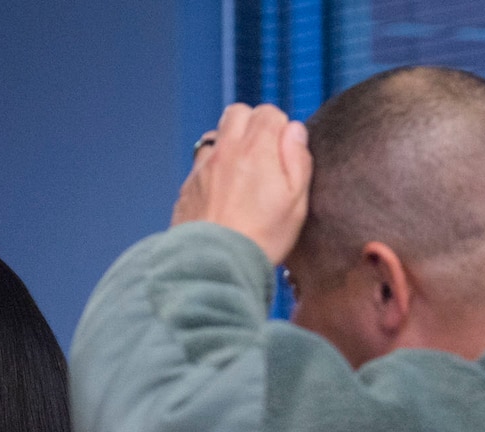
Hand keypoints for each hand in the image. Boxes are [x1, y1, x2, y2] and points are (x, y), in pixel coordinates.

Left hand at [173, 103, 311, 264]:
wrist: (214, 266)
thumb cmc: (261, 237)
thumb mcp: (296, 202)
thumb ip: (298, 159)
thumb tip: (294, 130)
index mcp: (256, 149)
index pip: (268, 112)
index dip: (279, 128)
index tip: (283, 151)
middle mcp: (225, 151)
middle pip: (237, 113)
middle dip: (252, 124)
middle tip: (263, 153)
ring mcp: (202, 169)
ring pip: (215, 135)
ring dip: (229, 144)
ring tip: (241, 173)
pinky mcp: (187, 188)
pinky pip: (200, 164)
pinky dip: (212, 169)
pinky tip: (222, 194)